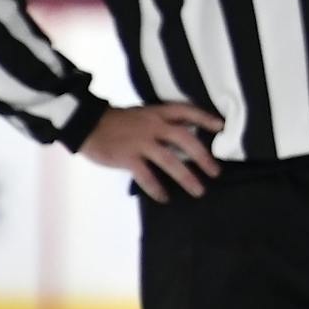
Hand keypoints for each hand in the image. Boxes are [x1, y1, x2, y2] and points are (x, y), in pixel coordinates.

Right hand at [80, 103, 223, 200]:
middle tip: (216, 171)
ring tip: (199, 190)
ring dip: (186, 177)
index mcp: (157, 113)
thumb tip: (189, 133)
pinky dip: (156, 188)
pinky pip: (146, 176)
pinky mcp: (127, 157)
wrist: (86, 124)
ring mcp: (140, 142)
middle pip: (184, 139)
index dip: (204, 118)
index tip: (222, 127)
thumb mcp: (144, 114)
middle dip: (203, 156)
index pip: (186, 111)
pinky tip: (165, 198)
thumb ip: (163, 122)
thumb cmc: (118, 121)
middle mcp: (153, 126)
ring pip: (169, 160)